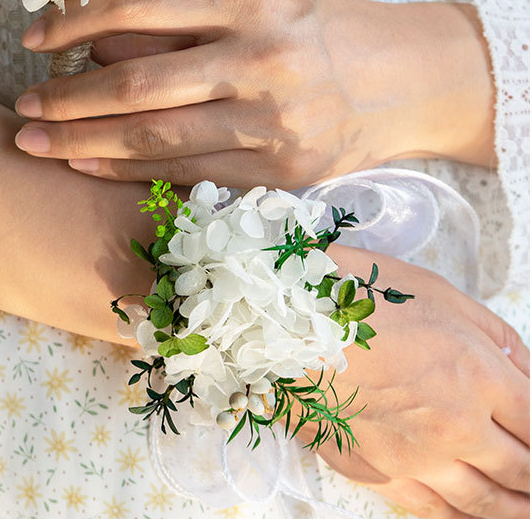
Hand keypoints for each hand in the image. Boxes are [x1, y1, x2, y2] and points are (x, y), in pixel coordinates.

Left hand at [14, 0, 494, 187]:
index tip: (34, 36)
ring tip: (36, 145)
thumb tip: (98, 44)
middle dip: (68, 99)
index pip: (143, 6)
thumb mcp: (262, 1)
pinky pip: (190, 176)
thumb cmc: (327, 31)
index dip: (76, 20)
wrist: (412, 79)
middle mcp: (261, 62)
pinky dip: (132, 173)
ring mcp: (272, 125)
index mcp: (254, 3)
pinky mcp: (281, 175)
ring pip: (158, 139)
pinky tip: (90, 167)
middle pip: (140, 85)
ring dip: (86, 143)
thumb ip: (183, 24)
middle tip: (22, 109)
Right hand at [307, 245, 529, 517]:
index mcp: (476, 375)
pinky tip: (468, 513)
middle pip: (521, 471)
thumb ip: (491, 334)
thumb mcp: (435, 292)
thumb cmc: (354, 294)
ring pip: (482, 502)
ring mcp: (412, 457)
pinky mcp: (374, 472)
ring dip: (512, 508)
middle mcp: (454, 428)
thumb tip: (525, 371)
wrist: (281, 319)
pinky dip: (459, 517)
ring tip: (525, 507)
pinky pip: (430, 510)